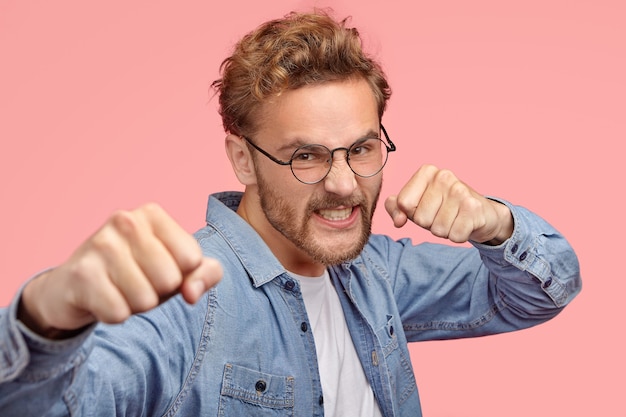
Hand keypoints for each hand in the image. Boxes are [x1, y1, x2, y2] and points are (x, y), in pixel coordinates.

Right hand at [18, 203, 222, 338]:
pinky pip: (119, 313)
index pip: (192, 259)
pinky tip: (102, 299)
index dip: (181, 275)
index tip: (161, 268)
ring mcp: (100, 244)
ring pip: (145, 299)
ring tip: (120, 289)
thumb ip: (206, 274)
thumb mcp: (179, 269)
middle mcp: (125, 221)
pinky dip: (115, 315)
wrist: (77, 286)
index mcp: (153, 214)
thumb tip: (192, 293)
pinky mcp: (81, 273)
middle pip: (170, 280)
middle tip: (138, 282)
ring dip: (136, 305)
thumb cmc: (137, 273)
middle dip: (158, 292)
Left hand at [384, 165, 512, 243]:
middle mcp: (444, 176)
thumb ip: (396, 208)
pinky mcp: (474, 207)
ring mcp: (460, 190)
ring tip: (454, 219)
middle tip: (444, 214)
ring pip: (437, 229)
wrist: (482, 213)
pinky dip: (458, 236)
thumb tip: (398, 220)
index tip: (427, 207)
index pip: (403, 203)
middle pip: (420, 219)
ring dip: (445, 231)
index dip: (413, 213)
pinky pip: (455, 236)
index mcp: (427, 171)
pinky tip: (465, 224)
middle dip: (430, 224)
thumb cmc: (444, 208)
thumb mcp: (417, 206)